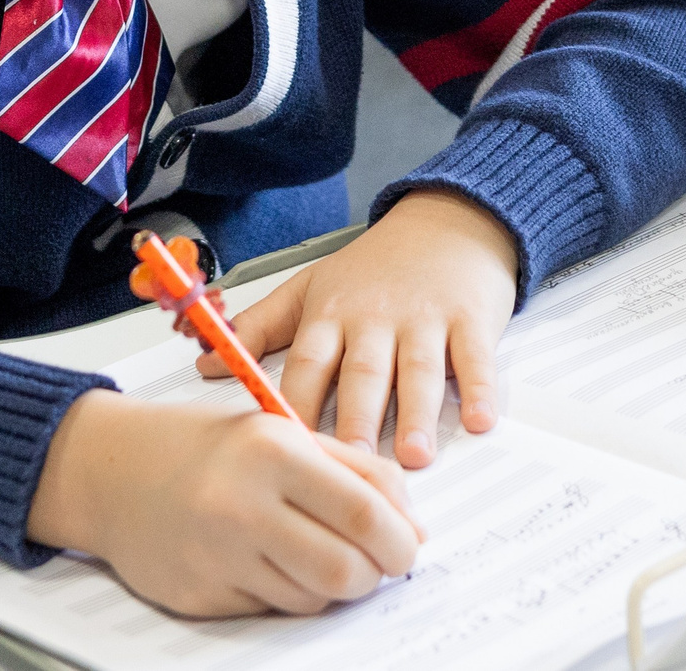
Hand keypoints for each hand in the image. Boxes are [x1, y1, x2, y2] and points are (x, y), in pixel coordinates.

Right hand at [24, 390, 422, 616]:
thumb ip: (358, 473)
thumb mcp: (285, 434)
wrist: (114, 470)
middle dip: (371, 576)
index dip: (400, 541)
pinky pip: (271, 610)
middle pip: (344, 571)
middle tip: (371, 564)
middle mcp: (242, 505)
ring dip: (327, 586)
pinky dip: (282, 593)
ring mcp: (217, 556)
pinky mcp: (200, 596)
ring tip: (307, 552)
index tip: (407, 546)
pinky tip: (261, 561)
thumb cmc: (208, 448)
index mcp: (272, 452)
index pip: (365, 514)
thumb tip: (413, 530)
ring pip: (312, 600)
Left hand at [215, 190, 518, 467]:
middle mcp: (376, 318)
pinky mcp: (470, 319)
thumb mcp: (309, 289)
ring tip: (413, 455)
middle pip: (363, 372)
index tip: (289, 449)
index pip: (309, 364)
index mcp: (332, 315)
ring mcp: (425, 319)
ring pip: (418, 369)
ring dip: (417, 413)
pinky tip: (480, 420)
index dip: (297, 404)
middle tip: (351, 464)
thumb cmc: (373, 267)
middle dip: (356, 418)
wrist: (445, 222)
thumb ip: (260, 329)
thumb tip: (205, 365)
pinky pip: (475, 357)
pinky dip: (480, 388)